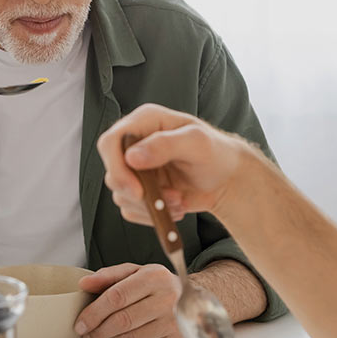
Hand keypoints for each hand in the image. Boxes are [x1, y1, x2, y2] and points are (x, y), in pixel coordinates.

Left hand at [74, 262, 191, 337]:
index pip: (117, 296)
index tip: (80, 322)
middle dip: (97, 331)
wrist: (193, 303)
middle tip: (86, 335)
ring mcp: (174, 323)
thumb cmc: (159, 288)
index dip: (94, 312)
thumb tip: (84, 283)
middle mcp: (168, 299)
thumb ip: (109, 276)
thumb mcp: (136, 273)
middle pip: (121, 320)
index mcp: (155, 277)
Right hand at [96, 103, 252, 225]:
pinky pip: (130, 210)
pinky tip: (175, 207)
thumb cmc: (216, 153)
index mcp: (144, 122)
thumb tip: (131, 157)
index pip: (111, 142)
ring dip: (151, 206)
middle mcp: (135, 144)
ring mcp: (135, 169)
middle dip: (140, 193)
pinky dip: (152, 215)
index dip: (117, 167)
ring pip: (120, 195)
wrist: (226, 179)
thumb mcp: (196, 142)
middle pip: (113, 173)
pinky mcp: (139, 190)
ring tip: (179, 200)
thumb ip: (165, 145)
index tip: (138, 190)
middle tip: (170, 198)